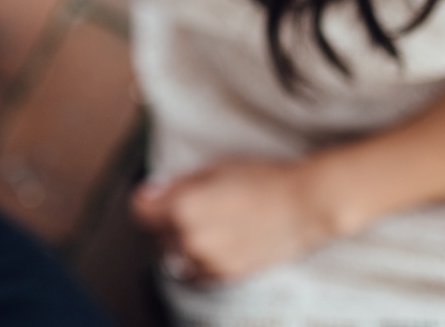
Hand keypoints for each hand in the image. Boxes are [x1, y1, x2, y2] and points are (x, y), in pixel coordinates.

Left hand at [131, 158, 342, 283]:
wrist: (303, 206)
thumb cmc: (262, 180)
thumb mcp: (214, 169)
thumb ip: (177, 184)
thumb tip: (150, 192)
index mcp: (183, 209)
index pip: (140, 210)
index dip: (148, 199)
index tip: (156, 195)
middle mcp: (191, 240)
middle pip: (157, 233)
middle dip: (166, 219)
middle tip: (191, 204)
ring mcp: (209, 262)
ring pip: (176, 254)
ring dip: (182, 240)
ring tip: (209, 222)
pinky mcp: (227, 276)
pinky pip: (197, 271)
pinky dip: (200, 258)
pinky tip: (219, 240)